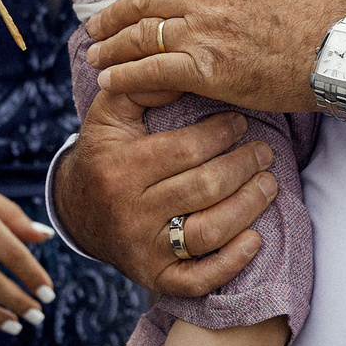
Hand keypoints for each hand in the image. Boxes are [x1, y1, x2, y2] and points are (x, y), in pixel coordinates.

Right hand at [53, 81, 278, 298]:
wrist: (77, 212)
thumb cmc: (105, 153)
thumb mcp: (109, 113)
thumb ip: (141, 85)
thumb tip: (183, 66)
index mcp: (120, 168)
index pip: (185, 150)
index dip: (221, 134)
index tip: (240, 122)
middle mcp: (131, 212)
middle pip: (203, 188)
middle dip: (243, 166)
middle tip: (264, 152)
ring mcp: (143, 249)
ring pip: (208, 232)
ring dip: (248, 207)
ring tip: (268, 184)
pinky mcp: (155, 277)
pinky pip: (198, 279)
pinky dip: (232, 263)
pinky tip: (255, 239)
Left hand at [83, 0, 345, 113]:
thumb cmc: (339, 11)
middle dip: (115, 12)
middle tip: (97, 25)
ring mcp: (206, 33)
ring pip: (143, 34)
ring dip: (112, 45)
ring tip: (95, 55)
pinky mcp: (208, 71)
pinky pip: (152, 70)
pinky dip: (126, 76)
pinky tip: (110, 82)